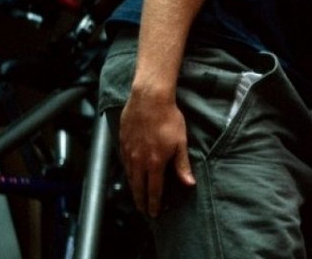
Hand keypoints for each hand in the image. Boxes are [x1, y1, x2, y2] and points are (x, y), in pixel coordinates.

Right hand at [119, 91, 195, 216]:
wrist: (149, 99)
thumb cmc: (168, 119)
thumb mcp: (180, 142)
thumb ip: (182, 165)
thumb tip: (189, 184)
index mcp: (154, 162)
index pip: (153, 189)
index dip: (154, 203)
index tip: (154, 213)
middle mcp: (138, 160)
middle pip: (137, 186)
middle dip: (140, 200)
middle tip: (143, 210)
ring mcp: (128, 151)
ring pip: (129, 175)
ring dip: (133, 187)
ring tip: (137, 195)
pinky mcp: (122, 142)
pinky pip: (123, 162)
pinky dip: (127, 172)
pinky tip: (130, 173)